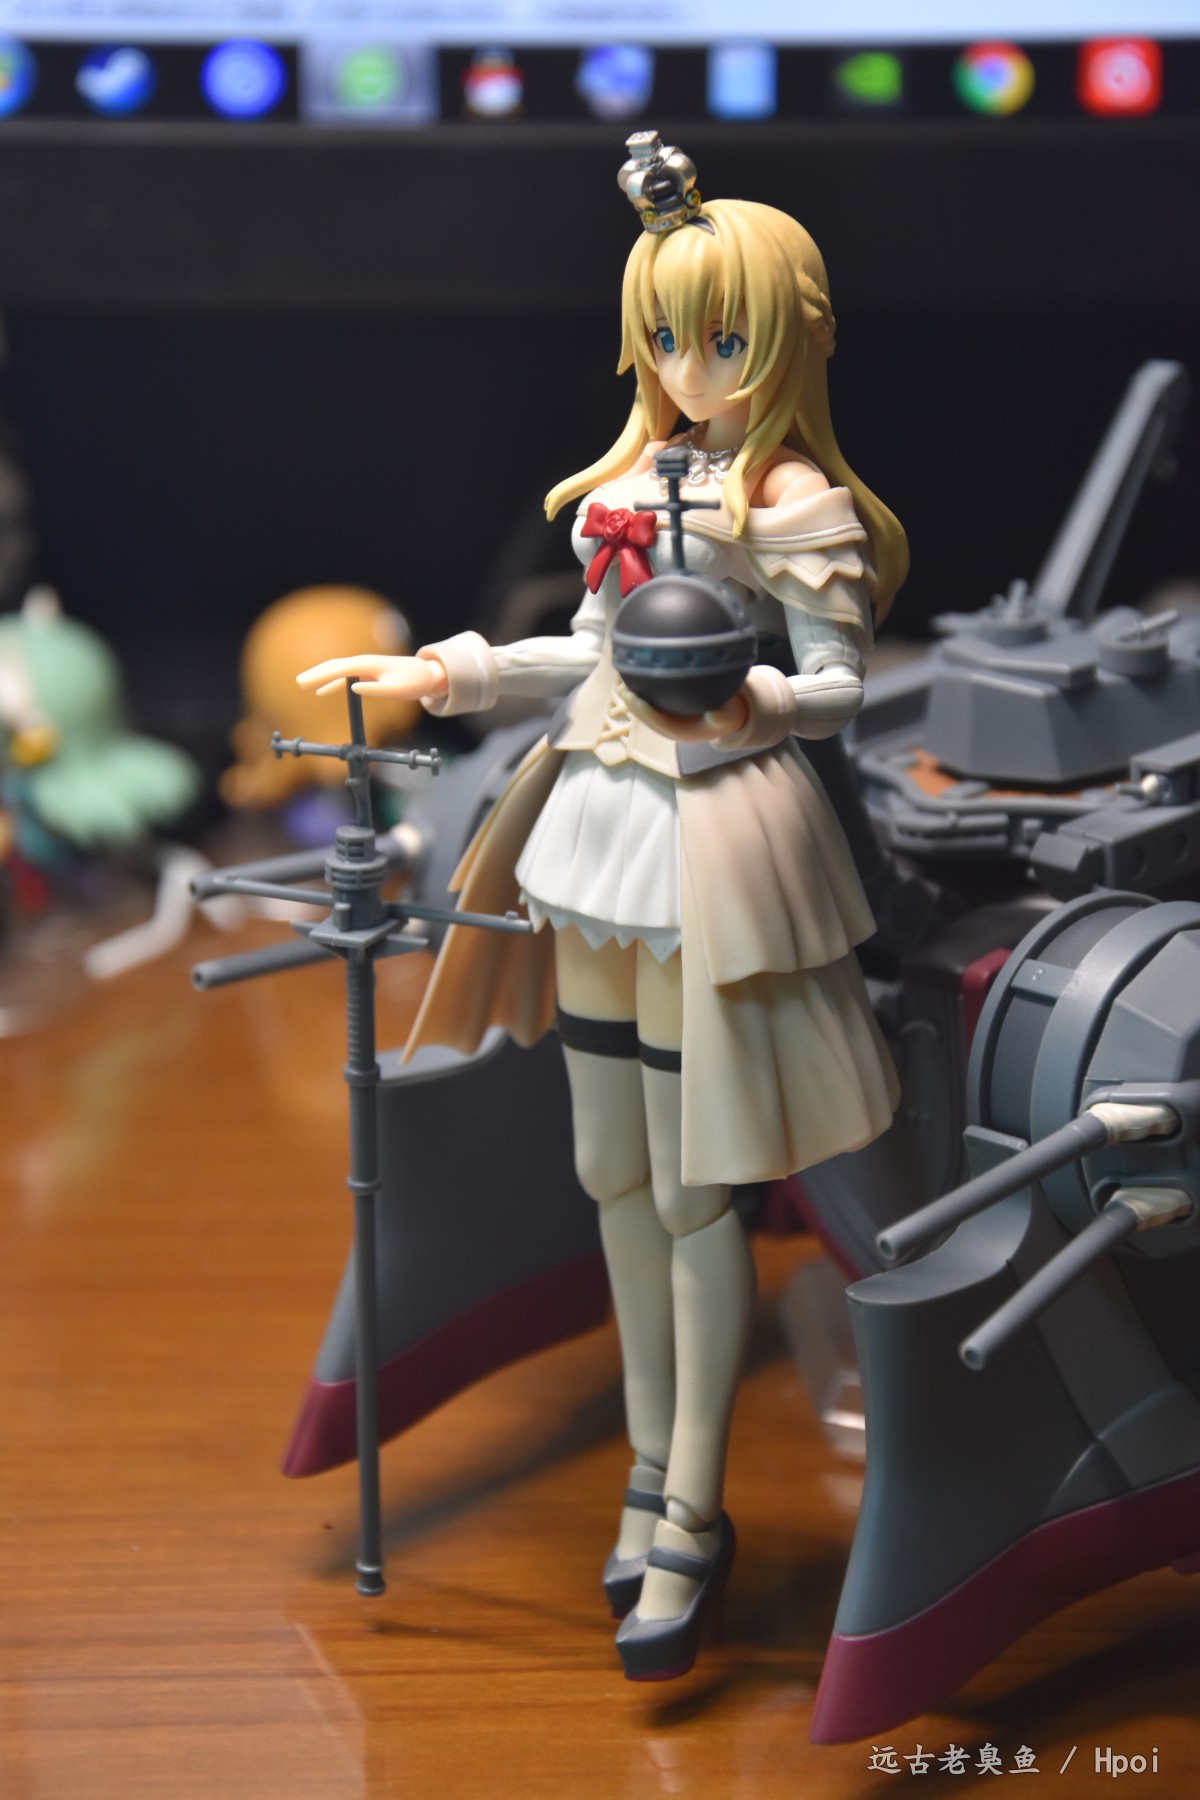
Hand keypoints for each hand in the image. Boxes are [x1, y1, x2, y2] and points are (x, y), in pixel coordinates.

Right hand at [296, 653, 447, 704]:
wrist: (426, 675)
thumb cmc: (413, 682)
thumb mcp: (396, 689)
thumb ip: (374, 690)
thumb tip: (353, 689)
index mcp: (369, 665)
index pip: (340, 669)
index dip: (321, 676)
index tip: (306, 683)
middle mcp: (364, 663)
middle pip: (334, 666)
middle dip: (316, 673)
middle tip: (298, 683)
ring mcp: (365, 667)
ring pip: (338, 671)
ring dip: (321, 677)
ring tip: (304, 685)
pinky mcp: (368, 673)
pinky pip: (345, 677)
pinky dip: (332, 683)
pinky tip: (323, 691)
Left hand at [624, 688, 749, 743]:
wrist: (725, 718)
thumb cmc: (725, 715)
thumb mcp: (728, 717)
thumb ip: (722, 717)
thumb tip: (713, 714)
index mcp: (685, 732)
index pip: (663, 725)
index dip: (649, 714)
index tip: (638, 701)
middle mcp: (673, 728)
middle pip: (650, 720)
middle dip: (636, 707)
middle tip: (624, 691)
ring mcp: (668, 720)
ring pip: (648, 713)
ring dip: (633, 702)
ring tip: (621, 686)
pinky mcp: (666, 712)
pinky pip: (651, 705)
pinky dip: (640, 695)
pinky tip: (631, 680)